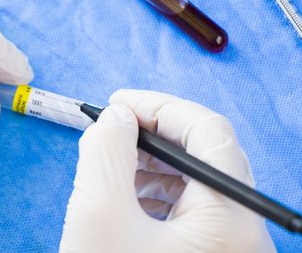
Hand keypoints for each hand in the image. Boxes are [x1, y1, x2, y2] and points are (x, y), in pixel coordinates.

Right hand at [60, 90, 275, 252]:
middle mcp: (243, 234)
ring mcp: (229, 250)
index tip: (116, 103)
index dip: (160, 106)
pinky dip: (155, 194)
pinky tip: (125, 200)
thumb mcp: (97, 216)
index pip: (210, 132)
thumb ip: (105, 152)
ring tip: (112, 168)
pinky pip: (190, 212)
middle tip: (111, 132)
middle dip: (153, 137)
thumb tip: (116, 117)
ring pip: (197, 184)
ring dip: (152, 165)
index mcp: (231, 220)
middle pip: (206, 156)